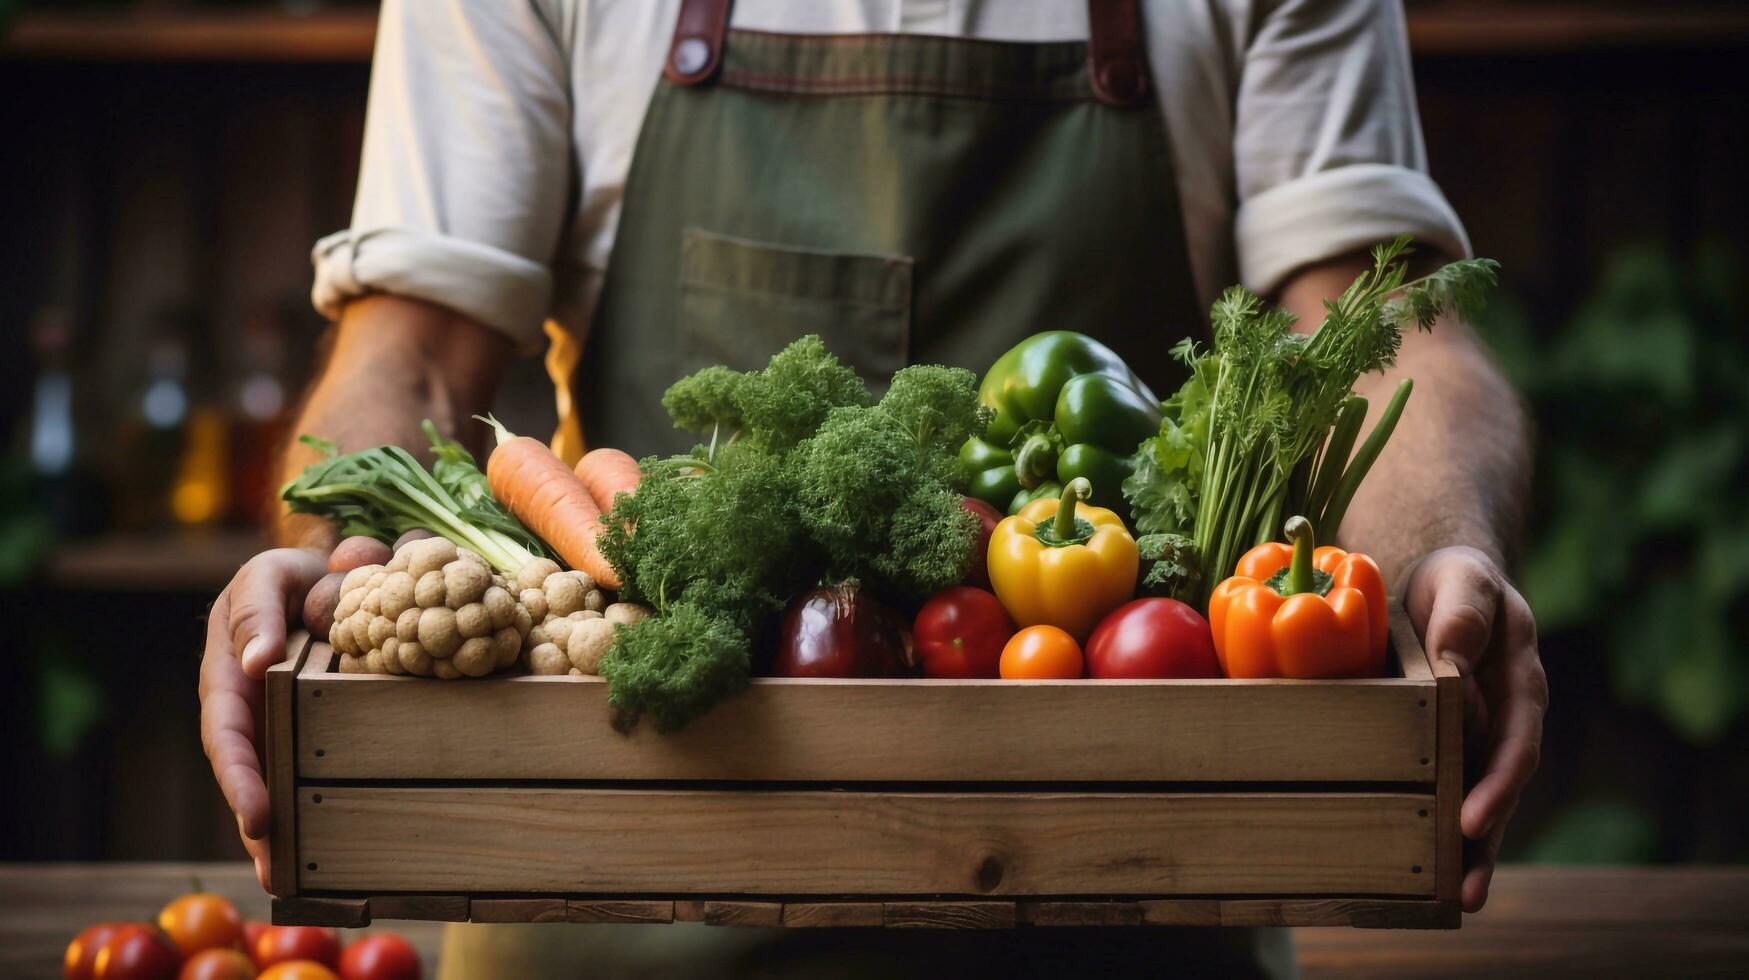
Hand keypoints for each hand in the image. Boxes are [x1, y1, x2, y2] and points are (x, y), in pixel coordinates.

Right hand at [199, 547, 327, 890]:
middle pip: (252, 777)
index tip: (258, 818)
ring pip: (282, 782)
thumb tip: (256, 660)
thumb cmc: (284, 578)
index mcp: (230, 680)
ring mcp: (284, 724)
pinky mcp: (320, 728)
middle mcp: (253, 713)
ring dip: (288, 832)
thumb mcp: (265, 578)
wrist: (324, 573)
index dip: (239, 780)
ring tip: (298, 882)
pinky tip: (343, 845)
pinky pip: (320, 768)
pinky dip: (325, 804)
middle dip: (258, 826)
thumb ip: (258, 609)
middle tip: (275, 871)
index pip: (227, 737)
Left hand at [1403, 546, 1546, 912]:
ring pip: (1479, 800)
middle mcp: (1508, 720)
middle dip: (1486, 841)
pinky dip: (1440, 828)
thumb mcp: (1464, 581)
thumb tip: (1455, 654)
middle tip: (1468, 890)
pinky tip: (1421, 867)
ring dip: (1469, 852)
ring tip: (1455, 901)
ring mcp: (1481, 737)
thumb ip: (1464, 613)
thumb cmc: (1456, 582)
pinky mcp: (1450, 744)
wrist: (1444, 584)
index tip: (1473, 820)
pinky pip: (1449, 789)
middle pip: (1502, 789)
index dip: (1498, 784)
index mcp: (1521, 683)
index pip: (1516, 742)